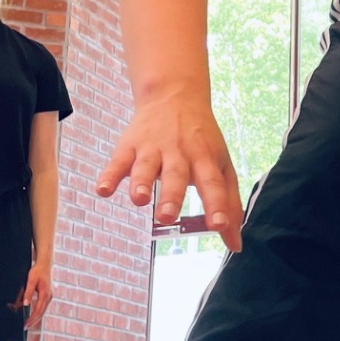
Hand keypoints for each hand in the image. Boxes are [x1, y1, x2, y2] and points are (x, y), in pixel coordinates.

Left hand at [21, 260, 52, 326]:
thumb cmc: (37, 272)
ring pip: (43, 311)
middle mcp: (49, 297)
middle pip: (41, 313)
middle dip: (34, 321)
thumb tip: (26, 304)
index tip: (25, 325)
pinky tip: (32, 315)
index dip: (32, 319)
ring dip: (36, 318)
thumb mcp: (31, 281)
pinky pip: (43, 307)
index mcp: (45, 294)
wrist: (45, 265)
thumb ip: (28, 292)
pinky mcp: (48, 295)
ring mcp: (49, 296)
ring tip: (28, 324)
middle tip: (25, 328)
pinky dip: (38, 313)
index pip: (38, 310)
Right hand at [96, 89, 242, 249]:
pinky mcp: (130, 146)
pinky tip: (103, 189)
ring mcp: (153, 148)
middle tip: (167, 217)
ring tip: (138, 199)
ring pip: (146, 167)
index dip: (217, 204)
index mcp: (205, 159)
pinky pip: (118, 161)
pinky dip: (109, 175)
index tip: (218, 225)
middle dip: (171, 196)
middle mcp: (179, 153)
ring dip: (141, 183)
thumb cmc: (203, 139)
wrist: (175, 95)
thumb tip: (236, 245)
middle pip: (176, 176)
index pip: (213, 183)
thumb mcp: (221, 165)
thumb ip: (228, 203)